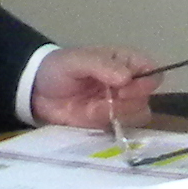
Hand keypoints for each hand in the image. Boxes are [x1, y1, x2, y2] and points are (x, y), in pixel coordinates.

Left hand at [29, 46, 164, 131]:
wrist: (35, 91)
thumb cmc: (59, 67)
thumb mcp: (78, 60)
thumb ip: (102, 66)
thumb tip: (127, 78)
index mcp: (125, 62)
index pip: (152, 71)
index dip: (147, 81)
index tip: (126, 87)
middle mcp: (127, 84)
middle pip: (147, 97)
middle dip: (131, 100)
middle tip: (111, 98)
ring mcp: (117, 105)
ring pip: (138, 115)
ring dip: (121, 114)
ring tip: (97, 108)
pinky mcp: (106, 122)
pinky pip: (120, 128)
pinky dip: (109, 125)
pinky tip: (91, 117)